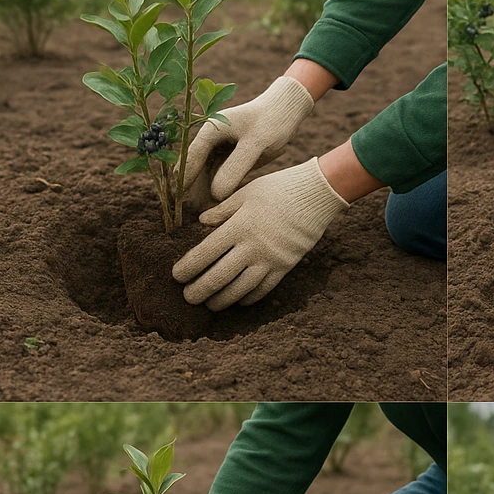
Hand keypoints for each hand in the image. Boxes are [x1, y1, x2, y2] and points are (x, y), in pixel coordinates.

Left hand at [172, 157, 347, 310]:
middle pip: (220, 276)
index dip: (188, 267)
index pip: (206, 252)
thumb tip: (201, 222)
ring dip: (222, 299)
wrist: (317, 195)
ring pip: (241, 288)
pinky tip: (239, 301)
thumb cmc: (279, 189)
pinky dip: (249, 297)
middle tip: (187, 298)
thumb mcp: (246, 192)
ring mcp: (271, 259)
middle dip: (200, 290)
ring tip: (210, 305)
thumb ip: (222, 210)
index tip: (176, 276)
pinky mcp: (286, 266)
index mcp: (239, 225)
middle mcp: (253, 246)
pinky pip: (264, 288)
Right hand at [184, 76, 313, 204]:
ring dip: (204, 190)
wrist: (286, 111)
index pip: (191, 157)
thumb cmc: (271, 122)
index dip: (184, 179)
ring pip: (207, 173)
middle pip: (196, 167)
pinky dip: (218, 188)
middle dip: (192, 188)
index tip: (178, 199)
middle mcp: (212, 139)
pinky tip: (216, 204)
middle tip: (190, 212)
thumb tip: (216, 194)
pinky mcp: (231, 157)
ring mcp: (220, 148)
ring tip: (201, 211)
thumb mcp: (256, 144)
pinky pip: (220, 175)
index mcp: (211, 130)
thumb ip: (236, 167)